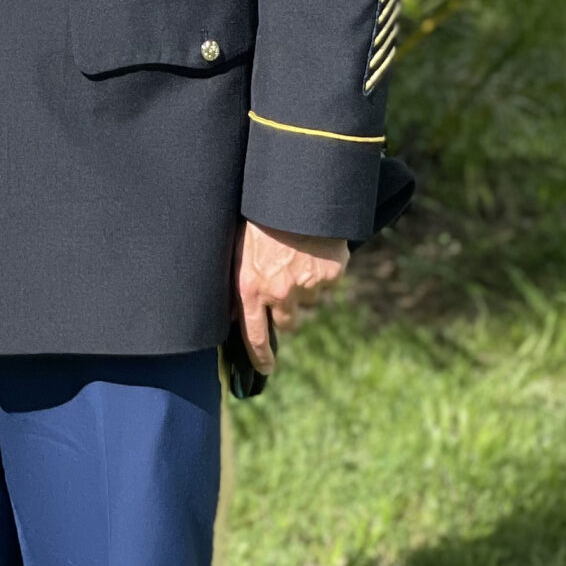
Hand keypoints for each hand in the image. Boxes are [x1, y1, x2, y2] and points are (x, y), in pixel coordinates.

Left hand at [234, 220, 348, 372]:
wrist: (295, 196)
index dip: (260, 357)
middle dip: (288, 313)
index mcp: (251, 288)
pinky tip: (315, 251)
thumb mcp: (238, 250)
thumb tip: (233, 312)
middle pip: (289, 323)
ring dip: (307, 287)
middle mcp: (280, 293)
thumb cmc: (260, 220)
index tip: (264, 369)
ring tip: (298, 258)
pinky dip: (325, 272)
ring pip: (311, 301)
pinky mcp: (331, 275)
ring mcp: (308, 286)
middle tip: (287, 290)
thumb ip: (240, 282)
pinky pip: (329, 283)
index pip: (253, 335)